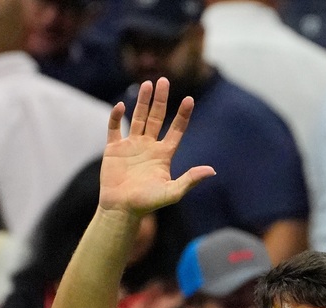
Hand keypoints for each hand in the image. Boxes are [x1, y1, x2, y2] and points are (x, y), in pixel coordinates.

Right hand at [98, 78, 214, 216]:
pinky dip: (116, 117)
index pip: (176, 130)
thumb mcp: (173, 192)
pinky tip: (120, 106)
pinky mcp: (113, 149)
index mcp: (164, 154)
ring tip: (147, 84)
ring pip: (138, 118)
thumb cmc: (147, 203)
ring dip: (142, 102)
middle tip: (164, 80)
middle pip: (156, 118)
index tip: (189, 99)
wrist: (121, 209)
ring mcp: (131, 146)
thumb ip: (190, 179)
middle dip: (161, 100)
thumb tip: (212, 171)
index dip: (183, 115)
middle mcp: (149, 147)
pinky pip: (114, 128)